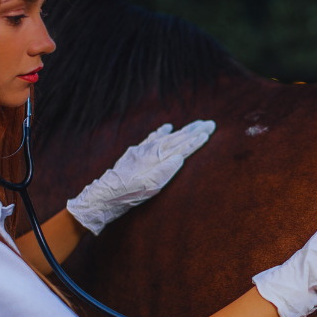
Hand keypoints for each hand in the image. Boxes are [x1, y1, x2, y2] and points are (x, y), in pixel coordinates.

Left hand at [67, 120, 214, 234]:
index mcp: (158, 157)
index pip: (182, 146)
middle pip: (177, 138)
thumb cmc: (130, 193)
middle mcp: (151, 149)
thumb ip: (167, 170)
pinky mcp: (136, 152)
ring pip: (167, 136)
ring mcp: (143, 149)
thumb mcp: (151, 185)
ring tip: (195, 124)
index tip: (208, 132)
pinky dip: (162, 131)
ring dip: (182, 130)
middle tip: (210, 123)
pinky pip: (153, 137)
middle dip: (194, 131)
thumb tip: (180, 157)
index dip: (196, 140)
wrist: (106, 193)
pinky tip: (167, 127)